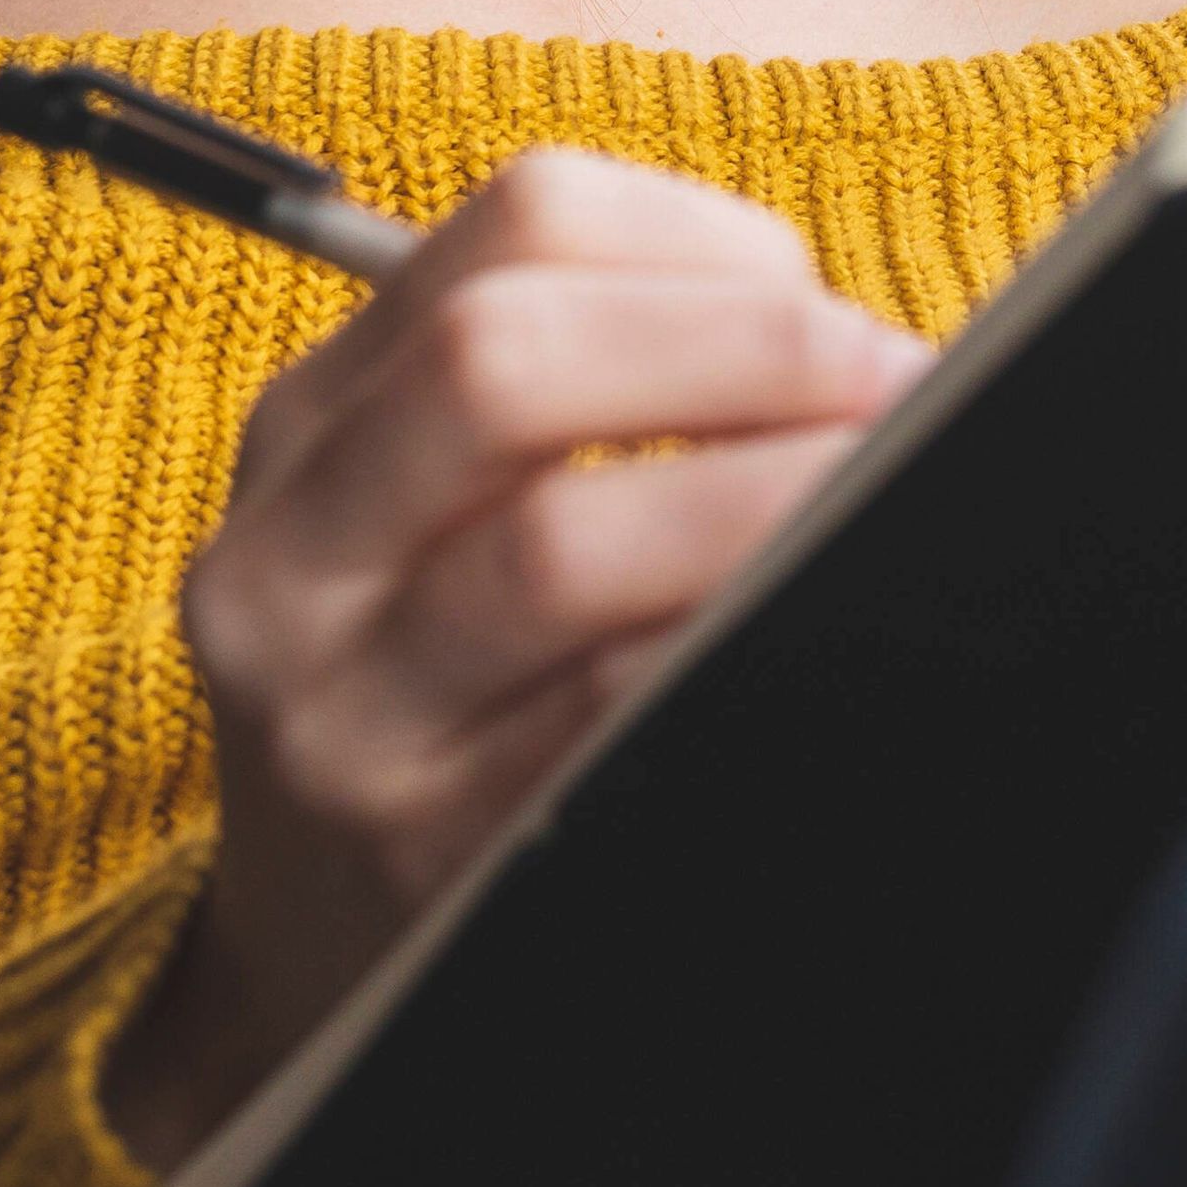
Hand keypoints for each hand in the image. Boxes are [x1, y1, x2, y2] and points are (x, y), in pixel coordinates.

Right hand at [102, 149, 927, 1166]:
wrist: (325, 960)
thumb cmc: (458, 694)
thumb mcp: (444, 518)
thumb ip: (602, 396)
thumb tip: (861, 347)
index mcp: (317, 423)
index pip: (515, 225)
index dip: (706, 238)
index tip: (824, 301)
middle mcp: (292, 559)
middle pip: (497, 363)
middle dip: (744, 350)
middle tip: (894, 388)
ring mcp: (341, 720)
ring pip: (553, 551)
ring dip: (765, 503)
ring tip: (887, 500)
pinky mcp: (421, 859)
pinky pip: (605, 726)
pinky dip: (737, 658)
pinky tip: (820, 641)